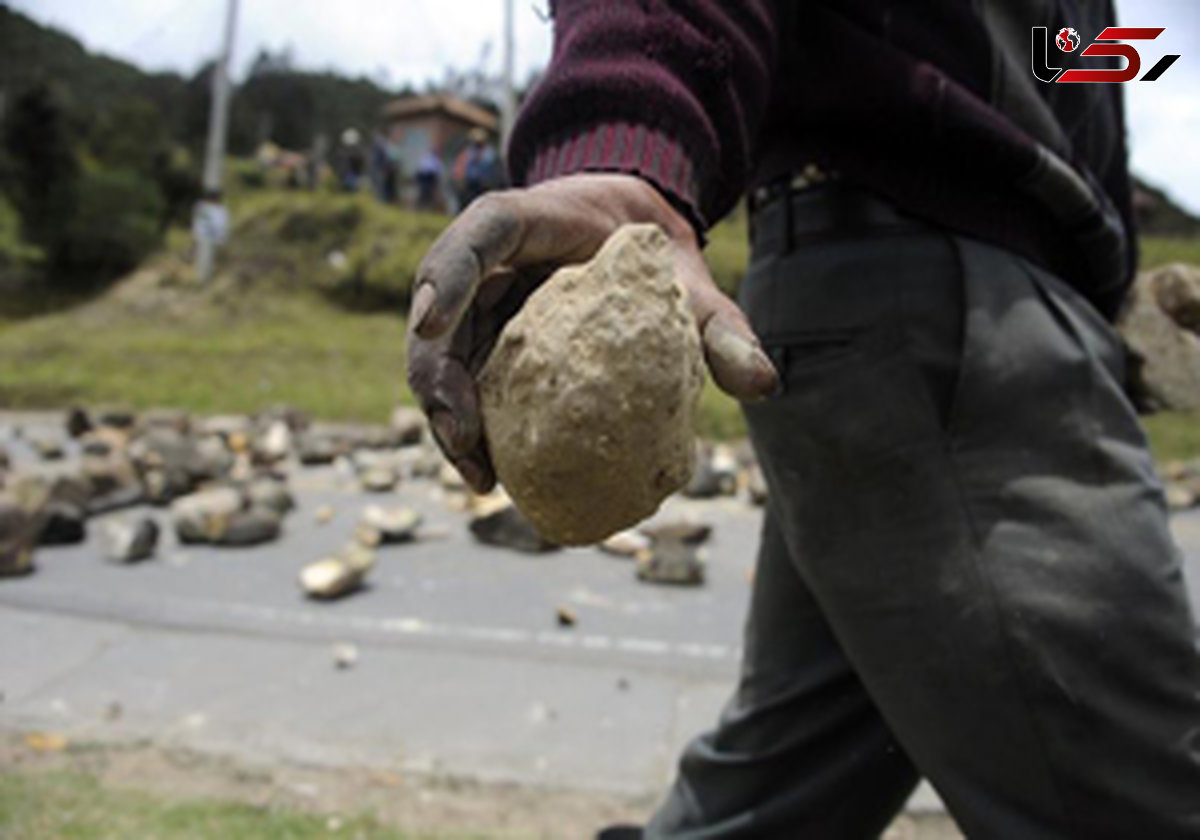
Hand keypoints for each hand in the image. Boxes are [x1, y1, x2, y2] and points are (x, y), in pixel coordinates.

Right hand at [406, 173, 778, 492]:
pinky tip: (492, 475)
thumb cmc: (656, 258)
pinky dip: (470, 427)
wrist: (633, 243)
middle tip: (464, 437)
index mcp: (531, 223)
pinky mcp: (486, 343)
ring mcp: (481, 305)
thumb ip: (722, 327)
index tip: (429, 323)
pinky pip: (465, 382)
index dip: (447, 274)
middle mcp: (491, 263)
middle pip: (439, 309)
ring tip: (479, 475)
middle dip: (436, 375)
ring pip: (440, 355)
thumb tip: (765, 386)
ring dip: (445, 416)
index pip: (479, 234)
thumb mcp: (691, 286)